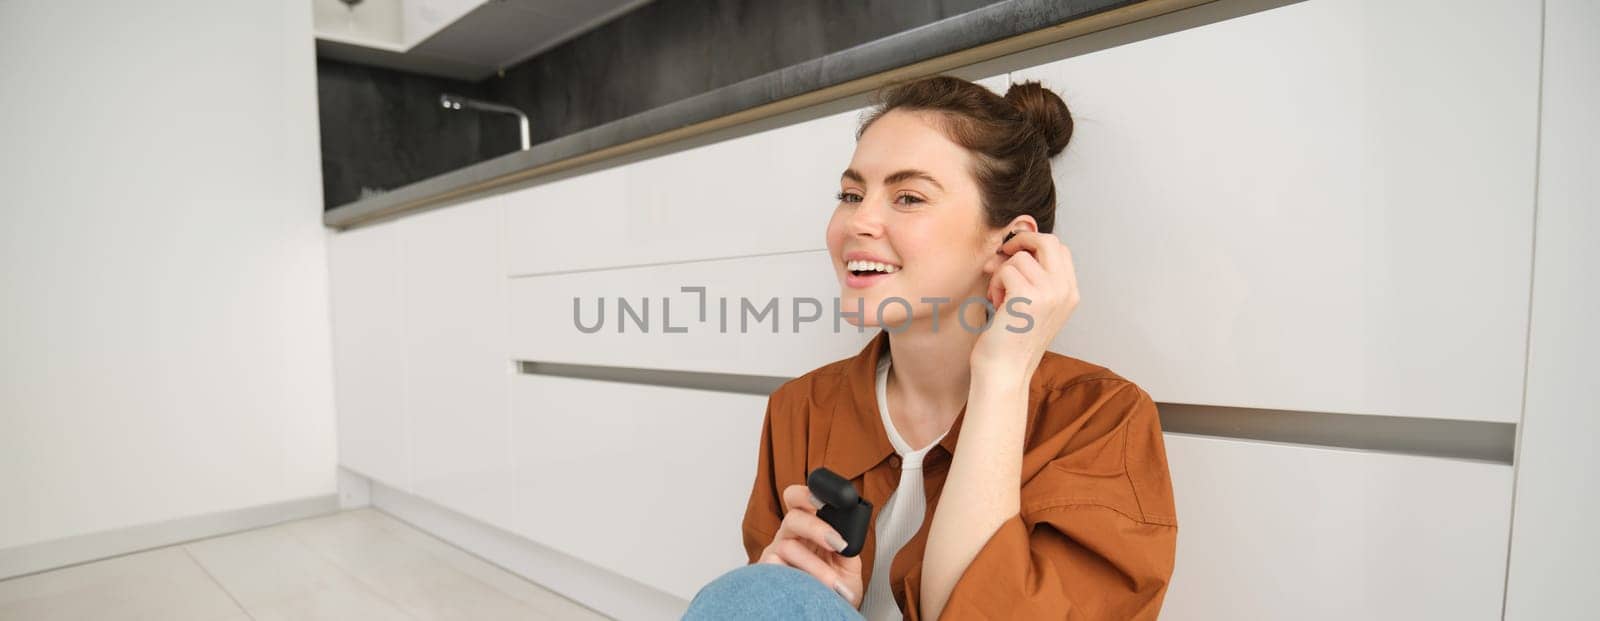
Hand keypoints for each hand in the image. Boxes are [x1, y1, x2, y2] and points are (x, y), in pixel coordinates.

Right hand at [756, 484, 864, 607]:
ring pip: (788, 546)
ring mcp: (775, 554)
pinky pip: (775, 570)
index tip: (826, 501)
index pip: (799, 498)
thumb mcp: (848, 563)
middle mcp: (788, 535)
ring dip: (815, 566)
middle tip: (837, 543)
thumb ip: (848, 543)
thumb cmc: (837, 587)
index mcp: (807, 525)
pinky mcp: (767, 575)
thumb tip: (850, 533)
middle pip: (792, 517)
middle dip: (817, 528)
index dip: (808, 494)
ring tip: (835, 583)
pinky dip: (797, 579)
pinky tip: (810, 588)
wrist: (828, 613)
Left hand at [972, 231, 1080, 379]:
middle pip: (1048, 242)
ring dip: (1002, 273)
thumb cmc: (1012, 340)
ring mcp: (1050, 293)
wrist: (1004, 371)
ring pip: (1021, 257)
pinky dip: (995, 284)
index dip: (1035, 245)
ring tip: (999, 297)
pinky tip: (995, 304)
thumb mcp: (1033, 305)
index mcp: (1070, 294)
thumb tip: (1013, 246)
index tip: (1014, 254)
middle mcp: (1065, 291)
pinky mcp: (1028, 296)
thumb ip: (1035, 278)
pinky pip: (1006, 270)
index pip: (1060, 249)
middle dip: (1021, 241)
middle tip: (1003, 253)